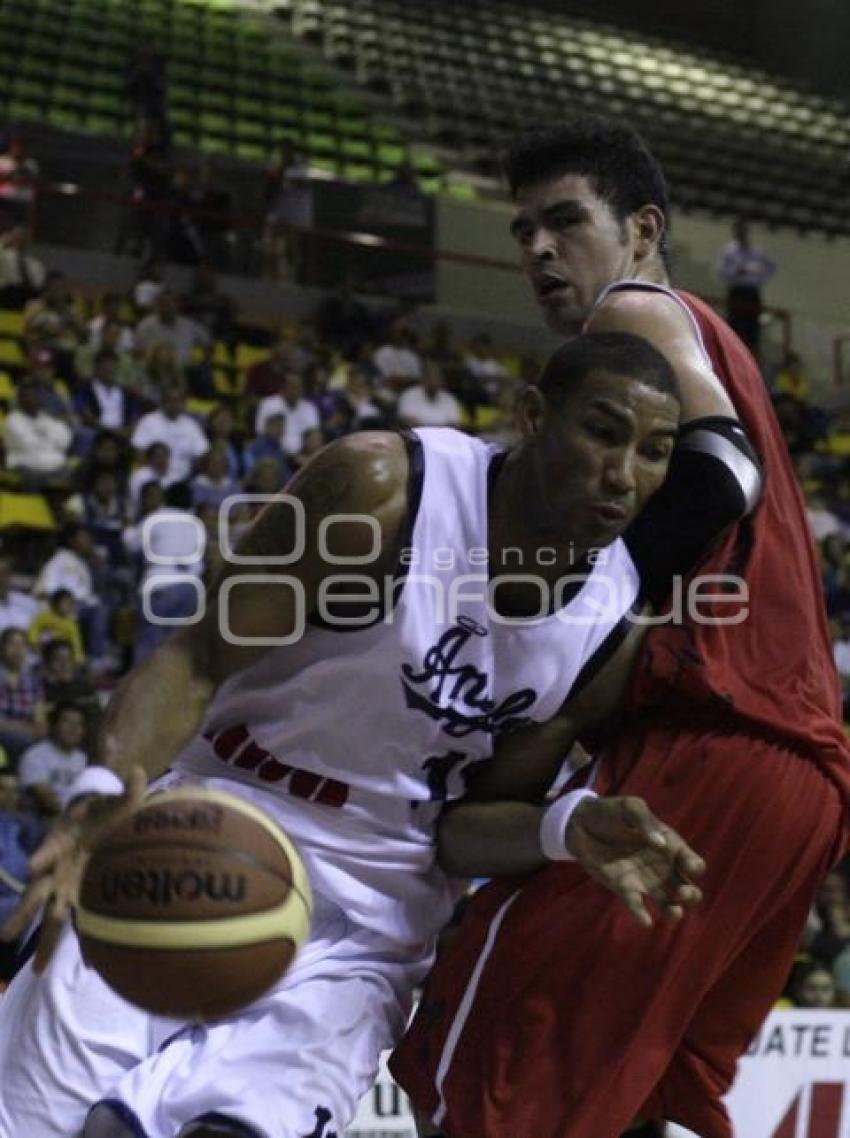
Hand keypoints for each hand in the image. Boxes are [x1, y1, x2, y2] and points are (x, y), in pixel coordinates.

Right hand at [0, 766, 146, 970]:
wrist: (99, 821)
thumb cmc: (104, 811)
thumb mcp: (118, 801)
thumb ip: (130, 790)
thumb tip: (140, 771)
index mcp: (62, 842)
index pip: (47, 850)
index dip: (42, 856)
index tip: (33, 866)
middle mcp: (56, 868)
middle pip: (36, 894)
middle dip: (22, 914)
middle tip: (6, 936)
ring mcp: (63, 886)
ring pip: (47, 915)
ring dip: (41, 940)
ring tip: (34, 970)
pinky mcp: (76, 896)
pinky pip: (76, 921)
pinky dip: (84, 942)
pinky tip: (89, 965)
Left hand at [565, 795, 704, 927]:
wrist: (582, 823)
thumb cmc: (611, 812)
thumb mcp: (630, 807)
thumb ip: (645, 821)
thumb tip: (661, 844)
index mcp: (670, 846)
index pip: (693, 862)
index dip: (695, 866)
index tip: (689, 866)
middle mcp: (663, 868)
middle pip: (688, 889)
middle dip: (691, 895)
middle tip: (682, 892)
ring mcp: (645, 881)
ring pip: (669, 904)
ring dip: (674, 912)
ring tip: (674, 912)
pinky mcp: (625, 889)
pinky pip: (637, 906)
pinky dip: (642, 915)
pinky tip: (645, 921)